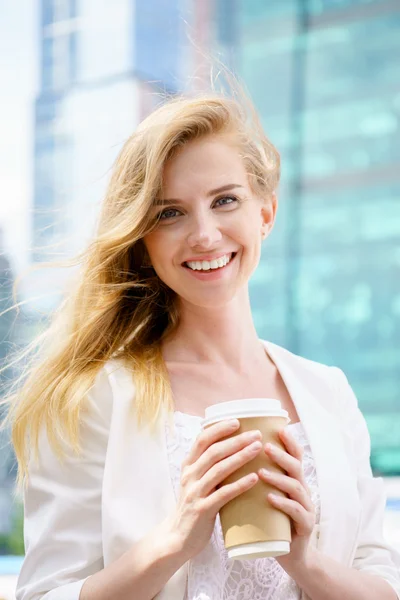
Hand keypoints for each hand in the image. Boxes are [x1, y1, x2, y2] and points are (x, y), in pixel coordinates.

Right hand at [166, 419, 261, 561]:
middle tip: (257, 434)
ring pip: (219, 469)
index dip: (219, 428)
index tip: (237, 421)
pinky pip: (223, 494)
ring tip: (258, 449)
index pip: (202, 439)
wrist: (177, 538)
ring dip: (240, 457)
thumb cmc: (193, 506)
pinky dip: (240, 484)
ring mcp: (195, 492)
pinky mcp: (202, 510)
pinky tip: (255, 478)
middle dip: (236, 440)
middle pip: (214, 451)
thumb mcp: (195, 481)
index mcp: (188, 466)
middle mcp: (190, 476)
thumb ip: (208, 466)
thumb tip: (232, 447)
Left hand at [258, 427, 315, 572]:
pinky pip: (296, 511)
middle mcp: (302, 490)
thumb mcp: (265, 496)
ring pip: (296, 486)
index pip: (294, 456)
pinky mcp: (304, 526)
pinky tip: (270, 498)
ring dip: (278, 477)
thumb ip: (255, 478)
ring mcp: (305, 507)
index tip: (278, 428)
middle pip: (296, 466)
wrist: (290, 555)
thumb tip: (229, 457)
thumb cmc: (272, 521)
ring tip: (261, 472)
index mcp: (292, 480)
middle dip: (281, 455)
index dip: (289, 441)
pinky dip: (283, 503)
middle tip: (264, 446)